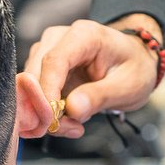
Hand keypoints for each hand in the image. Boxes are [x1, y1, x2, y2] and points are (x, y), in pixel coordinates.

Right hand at [21, 17, 160, 136]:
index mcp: (84, 35)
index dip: (47, 91)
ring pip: (30, 88)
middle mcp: (59, 39)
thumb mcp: (128, 85)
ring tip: (75, 126)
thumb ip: (100, 96)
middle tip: (71, 129)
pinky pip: (35, 95)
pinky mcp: (43, 70)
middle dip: (45, 108)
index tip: (52, 118)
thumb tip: (72, 109)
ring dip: (46, 114)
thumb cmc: (134, 68)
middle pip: (34, 75)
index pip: (54, 60)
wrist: (135, 63)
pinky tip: (70, 121)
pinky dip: (48, 113)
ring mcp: (47, 53)